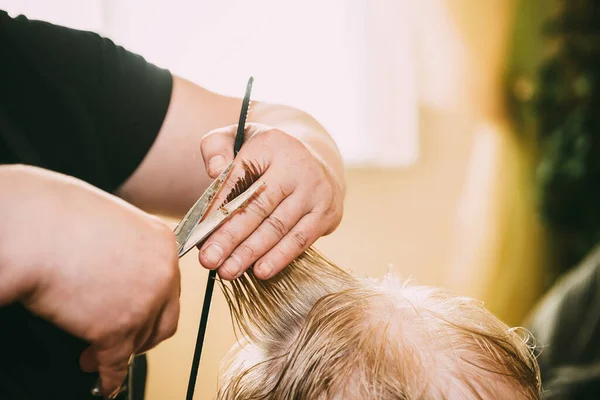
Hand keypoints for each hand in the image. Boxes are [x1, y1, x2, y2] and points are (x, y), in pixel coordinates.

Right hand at [5, 166, 180, 397]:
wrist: (35, 229)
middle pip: (164, 317)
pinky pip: (117, 363)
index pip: (168, 284)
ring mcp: (144, 302)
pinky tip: (104, 383)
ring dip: (118, 353)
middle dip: (142, 334)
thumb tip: (116, 272)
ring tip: (92, 357)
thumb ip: (125, 251)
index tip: (139, 313)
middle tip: (122, 341)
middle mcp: (162, 273)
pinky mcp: (118, 329)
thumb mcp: (110, 225)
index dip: (150, 304)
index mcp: (162, 243)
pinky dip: (111, 378)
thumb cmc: (59, 218)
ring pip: (139, 340)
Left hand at [197, 123, 343, 279]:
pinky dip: (279, 257)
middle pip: (259, 206)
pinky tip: (260, 272)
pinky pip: (301, 240)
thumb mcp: (240, 137)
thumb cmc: (267, 156)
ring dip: (251, 253)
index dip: (218, 206)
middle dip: (231, 236)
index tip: (198, 231)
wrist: (317, 161)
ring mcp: (316, 192)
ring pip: (279, 227)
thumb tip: (215, 172)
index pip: (239, 178)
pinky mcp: (327, 213)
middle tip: (208, 260)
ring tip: (227, 271)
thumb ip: (216, 147)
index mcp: (272, 145)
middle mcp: (298, 167)